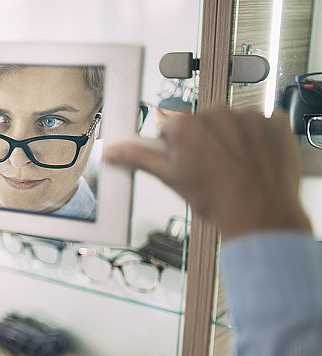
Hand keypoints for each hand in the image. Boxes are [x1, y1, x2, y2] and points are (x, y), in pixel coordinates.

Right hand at [104, 107, 311, 239]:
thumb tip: (112, 151)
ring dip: (232, 140)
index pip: (171, 129)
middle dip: (204, 141)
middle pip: (202, 123)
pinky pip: (262, 124)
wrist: (259, 212)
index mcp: (185, 124)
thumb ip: (138, 158)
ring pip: (232, 123)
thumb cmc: (215, 198)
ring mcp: (247, 116)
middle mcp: (215, 113)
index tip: (185, 163)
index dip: (176, 149)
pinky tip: (254, 160)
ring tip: (234, 168)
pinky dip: (258, 139)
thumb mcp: (169, 178)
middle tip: (209, 169)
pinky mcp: (273, 122)